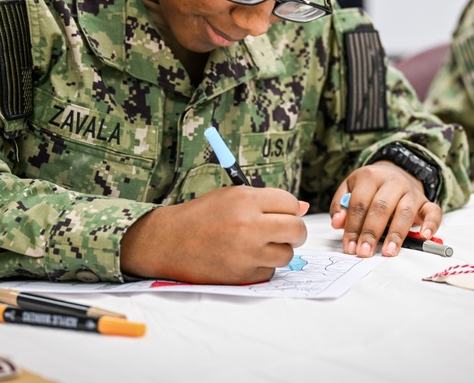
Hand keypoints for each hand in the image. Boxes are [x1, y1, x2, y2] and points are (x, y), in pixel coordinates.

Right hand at [120, 187, 308, 283]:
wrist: (170, 242)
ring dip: (279, 250)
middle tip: (285, 232)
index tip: (283, 213)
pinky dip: (262, 266)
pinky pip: (269, 272)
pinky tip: (245, 258)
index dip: (290, 209)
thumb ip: (267, 201)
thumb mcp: (231, 196)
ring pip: (287, 255)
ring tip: (259, 245)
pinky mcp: (242, 276)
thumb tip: (303, 208)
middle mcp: (249, 226)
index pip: (290, 204)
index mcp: (246, 200)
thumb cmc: (202, 215)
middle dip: (296, 231)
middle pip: (297, 230)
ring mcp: (246, 253)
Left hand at [329, 161, 441, 257]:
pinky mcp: (426, 201)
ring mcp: (411, 191)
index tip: (349, 246)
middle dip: (371, 232)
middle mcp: (392, 182)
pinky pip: (433, 211)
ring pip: (404, 211)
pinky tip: (424, 236)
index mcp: (370, 177)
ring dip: (396, 234)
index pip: (359, 203)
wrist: (395, 173)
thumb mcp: (350, 188)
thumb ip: (340, 205)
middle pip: (381, 207)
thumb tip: (337, 223)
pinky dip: (431, 224)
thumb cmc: (370, 187)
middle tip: (364, 252)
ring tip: (388, 252)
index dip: (353, 226)